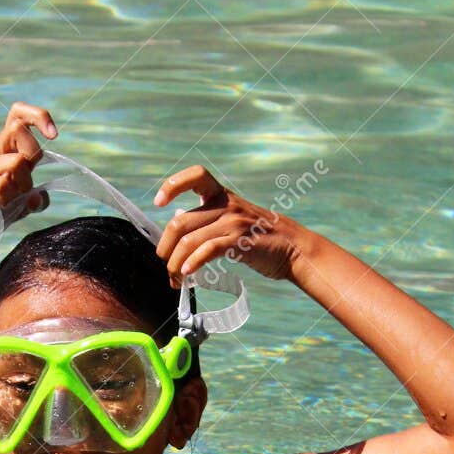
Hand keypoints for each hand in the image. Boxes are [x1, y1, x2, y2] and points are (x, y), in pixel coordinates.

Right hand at [0, 102, 57, 241]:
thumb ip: (31, 200)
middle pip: (20, 130)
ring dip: (22, 186)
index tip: (53, 135)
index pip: (18, 115)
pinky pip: (2, 184)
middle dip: (32, 156)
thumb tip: (39, 198)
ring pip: (16, 163)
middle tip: (24, 182)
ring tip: (9, 200)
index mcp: (1, 148)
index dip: (39, 117)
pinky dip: (8, 199)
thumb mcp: (14, 203)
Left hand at [153, 163, 308, 284]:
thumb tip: (177, 223)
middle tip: (165, 263)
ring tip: (175, 278)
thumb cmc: (261, 238)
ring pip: (189, 240)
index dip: (173, 185)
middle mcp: (226, 205)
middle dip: (165, 247)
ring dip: (175, 263)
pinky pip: (208, 250)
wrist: (294, 249)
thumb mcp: (233, 220)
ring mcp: (233, 222)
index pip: (195, 175)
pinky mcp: (240, 241)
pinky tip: (188, 273)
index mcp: (222, 195)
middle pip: (180, 221)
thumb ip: (207, 219)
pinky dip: (193, 263)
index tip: (159, 202)